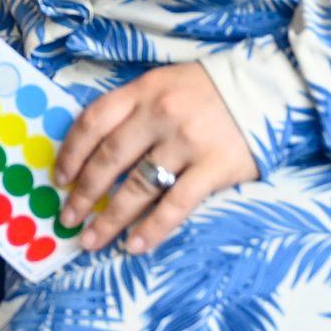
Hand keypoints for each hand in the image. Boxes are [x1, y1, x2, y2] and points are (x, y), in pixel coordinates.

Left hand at [54, 62, 259, 256]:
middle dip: (83, 194)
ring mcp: (188, 142)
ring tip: (91, 241)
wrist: (271, 88)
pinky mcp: (215, 168)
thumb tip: (95, 153)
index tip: (59, 179)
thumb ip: (133, 110)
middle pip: (109, 159)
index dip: (71, 154)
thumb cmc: (210, 91)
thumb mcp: (164, 84)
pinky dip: (152, 229)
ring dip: (109, 219)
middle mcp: (160, 115)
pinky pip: (176, 205)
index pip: (93, 122)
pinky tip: (134, 246)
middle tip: (67, 219)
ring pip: (137, 187)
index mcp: (143, 91)